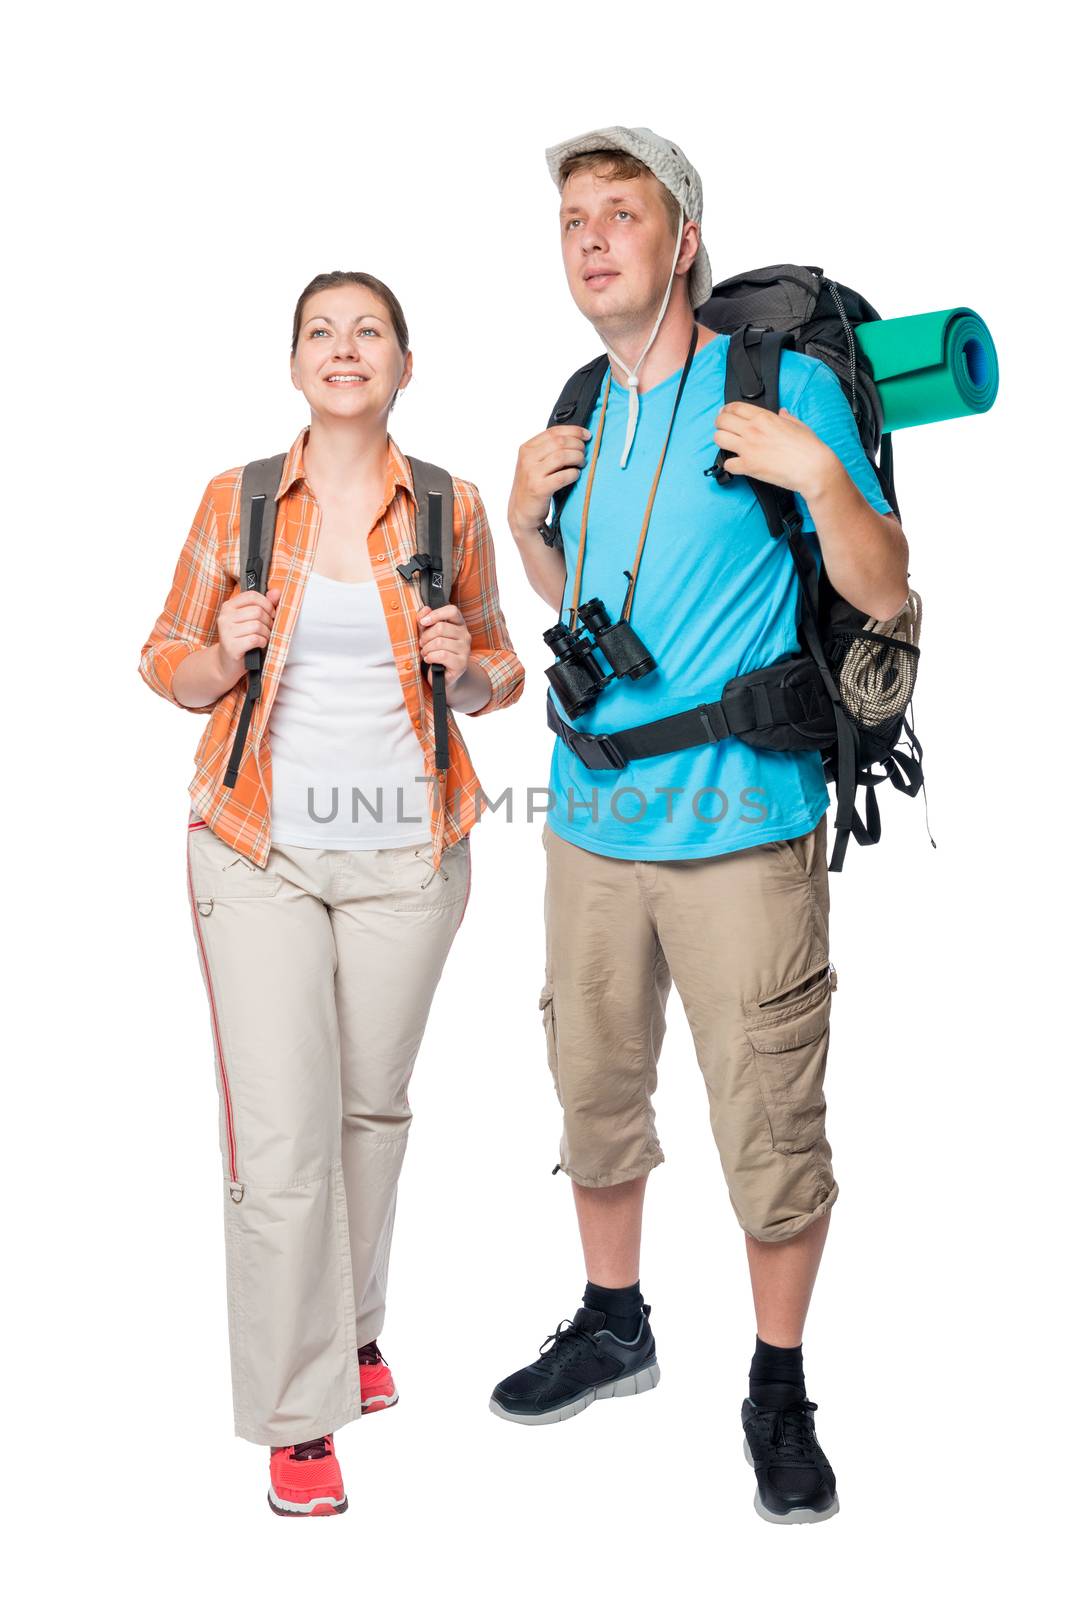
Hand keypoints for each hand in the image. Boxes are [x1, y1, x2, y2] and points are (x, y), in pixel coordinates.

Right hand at [217, 586, 281, 673]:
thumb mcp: (251, 620)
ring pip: (257, 626)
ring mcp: (226, 632)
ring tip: (264, 638)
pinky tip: (259, 645)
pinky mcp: (231, 646)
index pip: (252, 596)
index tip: (271, 613)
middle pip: (257, 611)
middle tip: (268, 629)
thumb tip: (276, 592)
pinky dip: (262, 642)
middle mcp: (224, 617)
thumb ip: (264, 605)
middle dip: (268, 621)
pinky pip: (255, 639)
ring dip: (266, 634)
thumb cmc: (243, 639)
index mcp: (229, 606)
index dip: (267, 604)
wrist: (227, 663)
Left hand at [417, 603, 471, 685]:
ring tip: (425, 653)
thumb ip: (425, 621)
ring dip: (427, 649)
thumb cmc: (435, 652)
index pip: (452, 611)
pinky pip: (442, 655)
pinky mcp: (461, 663)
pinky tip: (429, 660)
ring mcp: (465, 649)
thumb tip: (425, 610)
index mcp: (459, 624)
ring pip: (440, 642)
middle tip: (422, 644)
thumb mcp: (428, 634)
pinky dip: (430, 657)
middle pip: (441, 627)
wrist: (443, 676)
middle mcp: (465, 635)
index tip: (423, 622)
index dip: (436, 614)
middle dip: (426, 636)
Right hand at [508, 424, 591, 534]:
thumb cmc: (533, 486)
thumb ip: (549, 450)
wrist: (521, 512)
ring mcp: (532, 473)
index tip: (587, 435)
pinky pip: (563, 476)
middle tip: (584, 454)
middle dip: (578, 445)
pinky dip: (573, 474)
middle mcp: (527, 458)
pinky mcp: (539, 489)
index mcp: (527, 448)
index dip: (574, 431)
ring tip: (581, 464)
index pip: (553, 431)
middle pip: (560, 442)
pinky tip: (576, 475)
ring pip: (562, 456)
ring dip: (577, 458)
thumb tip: (576, 438)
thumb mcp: (535, 463)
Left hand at [712, 403, 838, 498]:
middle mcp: (753, 430)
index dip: (726, 410)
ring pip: (719, 439)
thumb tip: (782, 412)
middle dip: (720, 424)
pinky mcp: (748, 466)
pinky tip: (738, 465)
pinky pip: (727, 464)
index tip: (725, 414)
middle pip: (722, 420)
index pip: (734, 407)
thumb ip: (786, 417)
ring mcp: (749, 448)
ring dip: (722, 442)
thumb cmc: (809, 447)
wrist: (813, 468)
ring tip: (729, 446)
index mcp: (764, 417)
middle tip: (724, 430)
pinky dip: (730, 465)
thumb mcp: (798, 425)